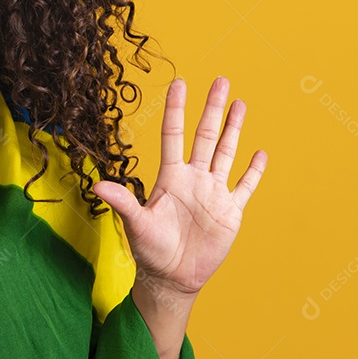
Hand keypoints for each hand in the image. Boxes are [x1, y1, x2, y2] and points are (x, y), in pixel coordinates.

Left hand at [92, 77, 266, 299]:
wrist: (173, 278)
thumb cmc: (150, 251)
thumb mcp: (136, 225)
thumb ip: (123, 203)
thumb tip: (98, 185)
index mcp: (170, 177)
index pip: (174, 134)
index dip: (177, 109)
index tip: (180, 83)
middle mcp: (193, 178)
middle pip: (206, 136)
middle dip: (213, 108)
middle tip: (221, 80)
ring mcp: (213, 193)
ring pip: (226, 153)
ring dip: (234, 129)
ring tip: (240, 103)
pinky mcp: (230, 212)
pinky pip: (244, 186)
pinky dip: (253, 171)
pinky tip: (260, 152)